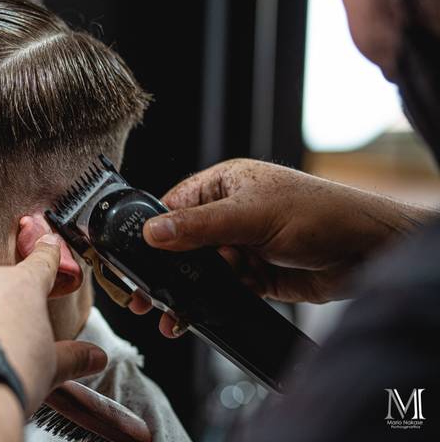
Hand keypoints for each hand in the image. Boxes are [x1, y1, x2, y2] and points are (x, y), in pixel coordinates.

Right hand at [136, 159, 435, 334]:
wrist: (369, 252)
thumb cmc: (320, 213)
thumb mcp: (251, 216)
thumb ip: (199, 227)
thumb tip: (154, 232)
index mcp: (224, 185)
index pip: (174, 206)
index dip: (151, 231)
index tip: (131, 256)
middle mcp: (229, 213)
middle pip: (183, 243)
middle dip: (165, 270)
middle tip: (142, 294)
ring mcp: (241, 245)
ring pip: (200, 270)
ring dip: (187, 291)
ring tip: (168, 313)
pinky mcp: (254, 274)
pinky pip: (221, 289)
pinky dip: (209, 302)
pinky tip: (195, 315)